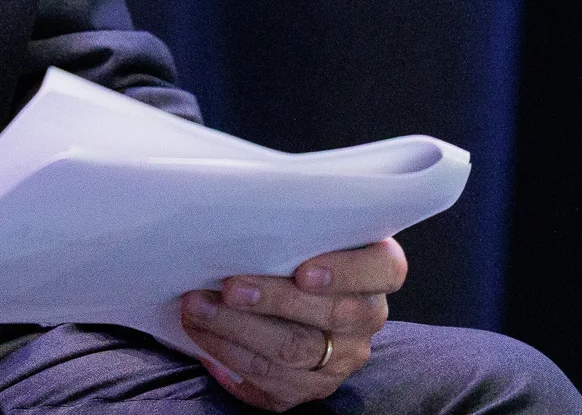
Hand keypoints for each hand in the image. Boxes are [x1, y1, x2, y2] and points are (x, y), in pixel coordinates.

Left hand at [178, 237, 406, 410]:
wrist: (288, 290)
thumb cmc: (296, 243)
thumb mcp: (309, 224)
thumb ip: (299, 217)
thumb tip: (248, 195)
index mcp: (380, 268)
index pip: (384, 270)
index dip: (346, 273)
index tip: (303, 271)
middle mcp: (367, 317)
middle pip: (329, 316)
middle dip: (273, 301)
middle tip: (229, 287)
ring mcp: (342, 357)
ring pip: (293, 351)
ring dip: (238, 330)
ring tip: (198, 307)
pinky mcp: (311, 386)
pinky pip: (271, 382)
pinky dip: (230, 357)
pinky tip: (202, 336)